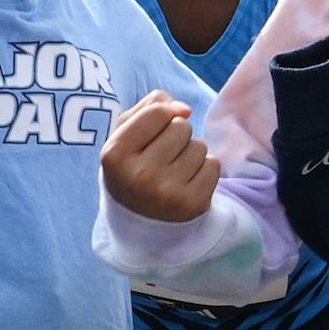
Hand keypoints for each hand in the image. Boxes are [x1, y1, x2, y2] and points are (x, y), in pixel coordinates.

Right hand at [101, 91, 220, 222]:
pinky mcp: (193, 205)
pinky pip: (214, 165)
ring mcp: (167, 193)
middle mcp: (139, 175)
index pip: (157, 112)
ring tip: (174, 172)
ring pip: (199, 146)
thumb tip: (184, 109)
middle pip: (181, 126)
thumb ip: (149, 107)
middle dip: (176, 137)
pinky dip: (204, 171)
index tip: (151, 135)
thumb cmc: (134, 167)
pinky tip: (187, 184)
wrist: (142, 222)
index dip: (161, 117)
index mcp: (114, 154)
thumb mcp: (125, 135)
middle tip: (162, 159)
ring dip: (191, 154)